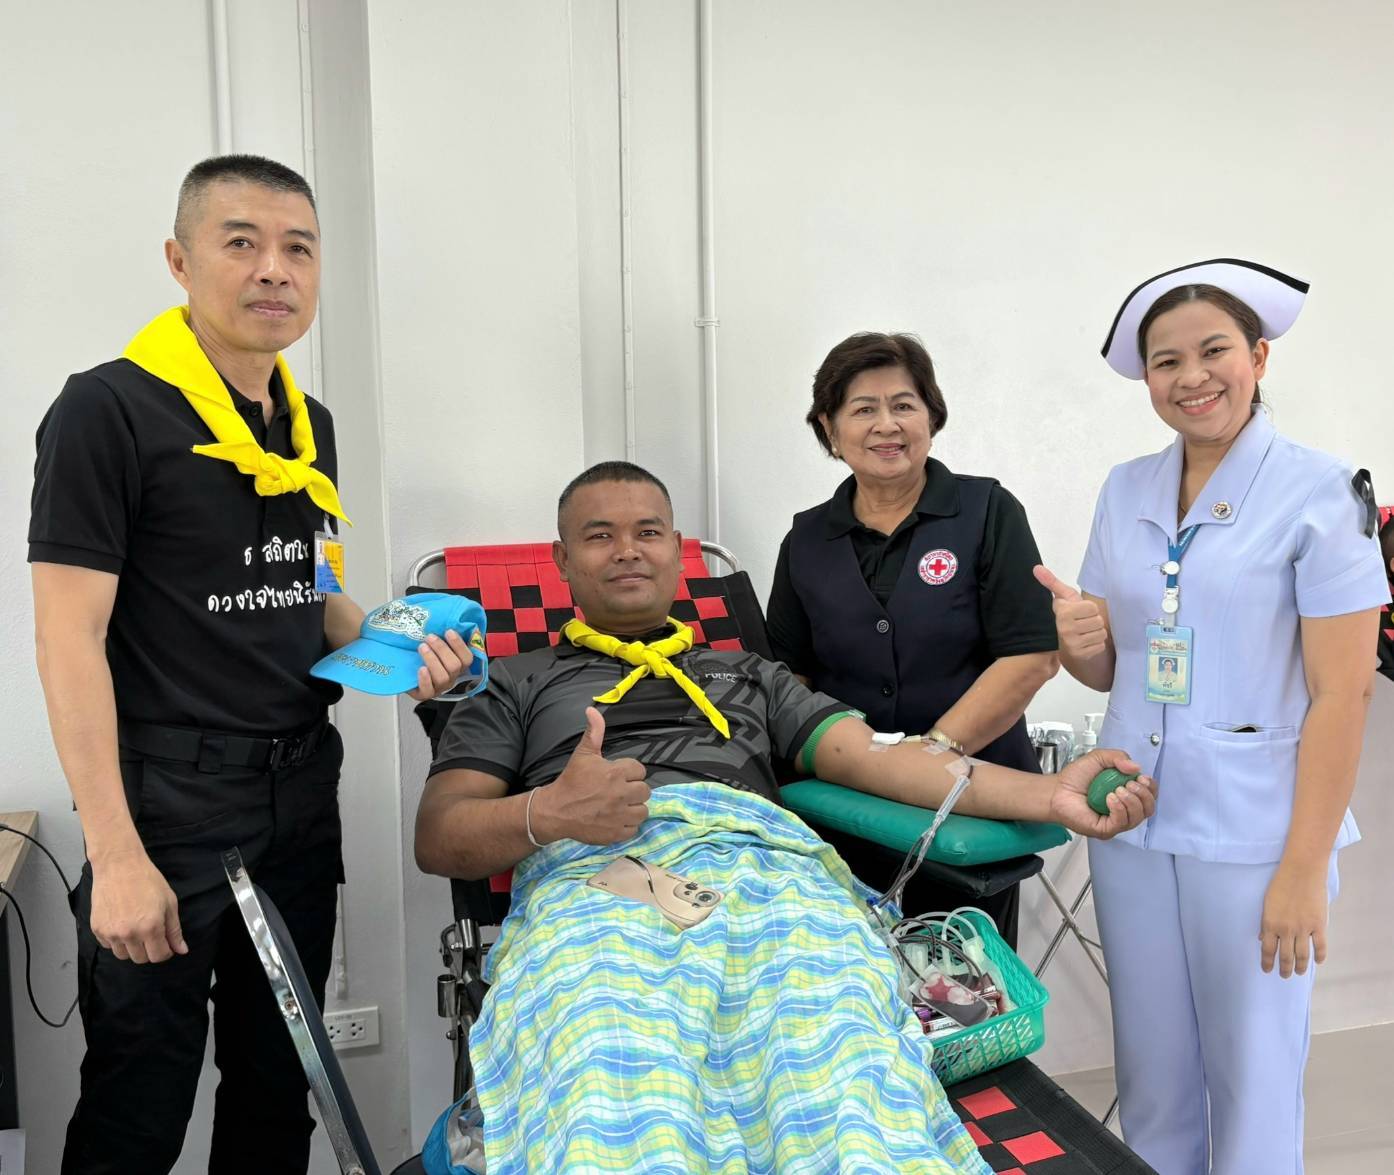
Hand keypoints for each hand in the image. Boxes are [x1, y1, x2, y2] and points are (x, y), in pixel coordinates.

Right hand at [89, 847, 186, 963]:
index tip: (166, 944)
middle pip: (141, 959)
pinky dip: (116, 940)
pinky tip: (122, 923)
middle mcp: (129, 933)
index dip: (165, 951)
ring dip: (132, 947)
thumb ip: (174, 930)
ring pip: (123, 955)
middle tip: (151, 933)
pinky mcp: (97, 929)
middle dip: (149, 950)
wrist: (119, 865)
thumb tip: (182, 950)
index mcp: (150, 927)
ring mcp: (111, 932)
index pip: (158, 956)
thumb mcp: (169, 902)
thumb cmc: (147, 880)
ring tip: (136, 928)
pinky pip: (108, 945)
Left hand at [407, 629, 473, 701]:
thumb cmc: (425, 655)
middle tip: (429, 637)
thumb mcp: (436, 646)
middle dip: (442, 649)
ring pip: (442, 677)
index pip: (467, 658)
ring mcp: (439, 688)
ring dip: (432, 660)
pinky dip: (425, 679)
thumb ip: (444, 637)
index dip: (459, 645)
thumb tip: (447, 618)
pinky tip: (421, 668)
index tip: (448, 631)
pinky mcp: (425, 694)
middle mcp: (452, 677)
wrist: (406, 672)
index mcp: (458, 665)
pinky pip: (428, 690)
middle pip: (454, 666)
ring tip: (422, 647)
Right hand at [530, 707, 649, 845]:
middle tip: (619, 791)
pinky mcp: (616, 833)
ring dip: (634, 808)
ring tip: (620, 806)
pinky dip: (627, 826)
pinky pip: (634, 829)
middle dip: (634, 790)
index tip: (618, 776)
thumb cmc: (571, 781)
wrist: (556, 811)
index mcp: (616, 773)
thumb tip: (592, 709)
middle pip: (645, 791)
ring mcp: (620, 816)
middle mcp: (621, 794)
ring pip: (643, 811)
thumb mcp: (583, 754)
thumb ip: (593, 732)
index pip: (640, 770)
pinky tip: (616, 819)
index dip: (630, 772)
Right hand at [1033, 565, 1107, 659]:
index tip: (1078, 612)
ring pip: (1101, 633)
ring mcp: (1073, 644)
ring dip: (1095, 633)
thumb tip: (1036, 567)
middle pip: (1098, 621)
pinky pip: (1100, 645)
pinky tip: (1086, 643)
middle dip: (1093, 621)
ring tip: (1084, 632)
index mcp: (1063, 613)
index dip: (1088, 609)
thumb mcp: (1061, 597)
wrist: (1064, 642)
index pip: (1092, 608)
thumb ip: (1051, 582)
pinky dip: (1096, 644)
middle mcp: (1066, 629)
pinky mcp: (1081, 655)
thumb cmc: (1067, 615)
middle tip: (1082, 623)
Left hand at [1049, 748, 1155, 838]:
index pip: (1150, 796)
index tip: (1142, 778)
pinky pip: (1121, 823)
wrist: (1056, 790)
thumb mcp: (1098, 759)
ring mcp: (1115, 822)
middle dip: (1143, 795)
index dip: (1151, 788)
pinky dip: (1119, 809)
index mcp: (1127, 795)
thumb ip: (1117, 757)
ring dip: (1131, 801)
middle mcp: (1124, 810)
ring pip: (1137, 817)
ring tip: (1116, 790)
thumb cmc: (1075, 778)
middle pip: (1148, 809)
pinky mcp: (1105, 829)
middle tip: (1129, 784)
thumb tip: (1136, 767)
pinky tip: (1110, 798)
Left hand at [1260, 861, 1327, 977]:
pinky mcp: (1319, 925)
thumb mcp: (1267, 903)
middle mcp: (1286, 929)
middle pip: (1285, 956)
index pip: (1267, 950)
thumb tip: (1263, 938)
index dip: (1267, 963)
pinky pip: (1320, 946)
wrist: (1301, 871)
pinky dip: (1319, 956)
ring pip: (1302, 955)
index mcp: (1270, 923)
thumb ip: (1266, 923)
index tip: (1267, 971)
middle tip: (1284, 976)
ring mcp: (1304, 928)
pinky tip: (1317, 962)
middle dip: (1284, 969)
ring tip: (1299, 972)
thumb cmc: (1281, 883)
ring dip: (1300, 967)